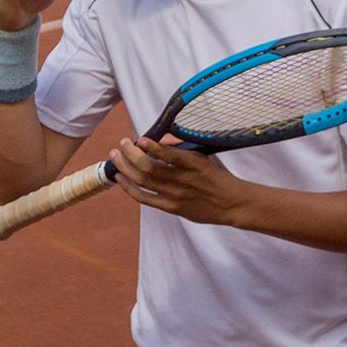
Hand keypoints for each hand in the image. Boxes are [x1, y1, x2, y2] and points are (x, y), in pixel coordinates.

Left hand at [107, 137, 246, 225]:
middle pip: (148, 167)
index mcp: (193, 164)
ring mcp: (175, 195)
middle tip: (122, 144)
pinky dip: (130, 188)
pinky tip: (120, 178)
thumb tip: (160, 140)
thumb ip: (181, 149)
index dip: (151, 147)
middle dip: (130, 154)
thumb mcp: (203, 156)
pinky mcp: (171, 208)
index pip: (168, 155)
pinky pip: (145, 198)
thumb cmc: (217, 176)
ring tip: (116, 157)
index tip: (140, 139)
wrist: (231, 203)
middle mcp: (182, 180)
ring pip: (143, 181)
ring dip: (125, 167)